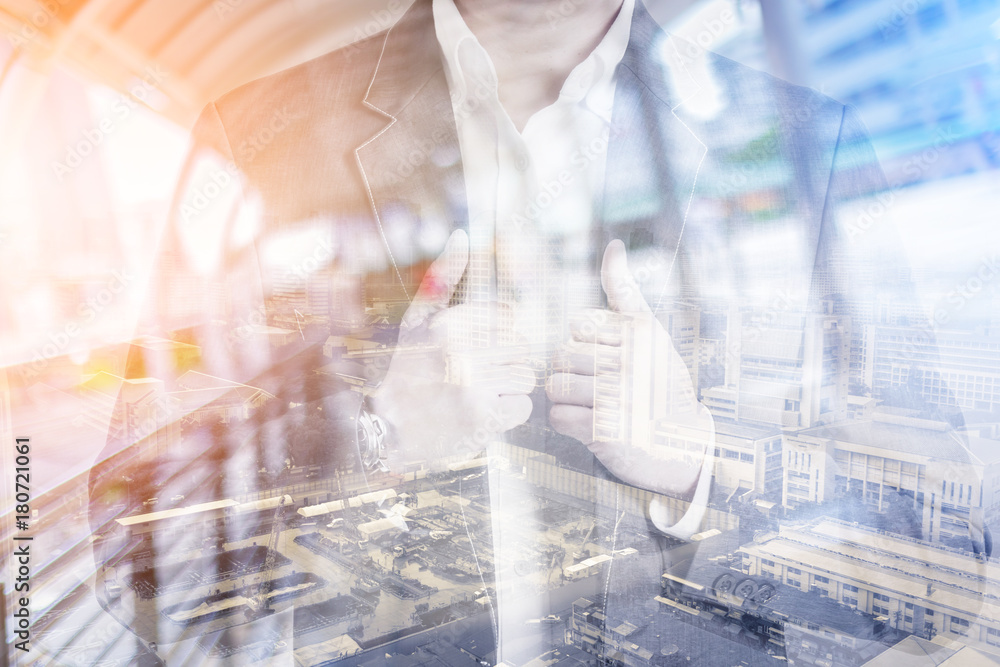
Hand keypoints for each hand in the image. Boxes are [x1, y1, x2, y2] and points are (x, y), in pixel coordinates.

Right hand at [373, 230, 535, 467]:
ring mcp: (475, 384)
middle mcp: (462, 351)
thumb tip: (463, 234)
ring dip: (508, 389)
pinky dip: (509, 414)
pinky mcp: (485, 416)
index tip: (475, 352)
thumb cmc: (405, 372)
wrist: (387, 430)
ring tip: (478, 396)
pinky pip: (524, 406)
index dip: (496, 336)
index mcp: (448, 323)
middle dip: (505, 362)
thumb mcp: (417, 320)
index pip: (509, 317)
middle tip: (475, 378)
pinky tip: (482, 414)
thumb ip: (442, 279)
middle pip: (521, 347)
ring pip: (526, 376)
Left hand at [546, 240, 711, 496]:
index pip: (577, 326)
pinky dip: (566, 423)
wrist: (683, 444)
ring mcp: (618, 396)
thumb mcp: (649, 332)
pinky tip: (590, 424)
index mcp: (639, 332)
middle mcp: (631, 361)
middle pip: (560, 355)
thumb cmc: (659, 382)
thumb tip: (613, 247)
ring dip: (567, 398)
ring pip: (554, 386)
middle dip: (571, 372)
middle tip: (599, 386)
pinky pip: (557, 416)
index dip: (585, 344)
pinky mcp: (605, 431)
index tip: (609, 359)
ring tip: (593, 404)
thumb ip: (625, 291)